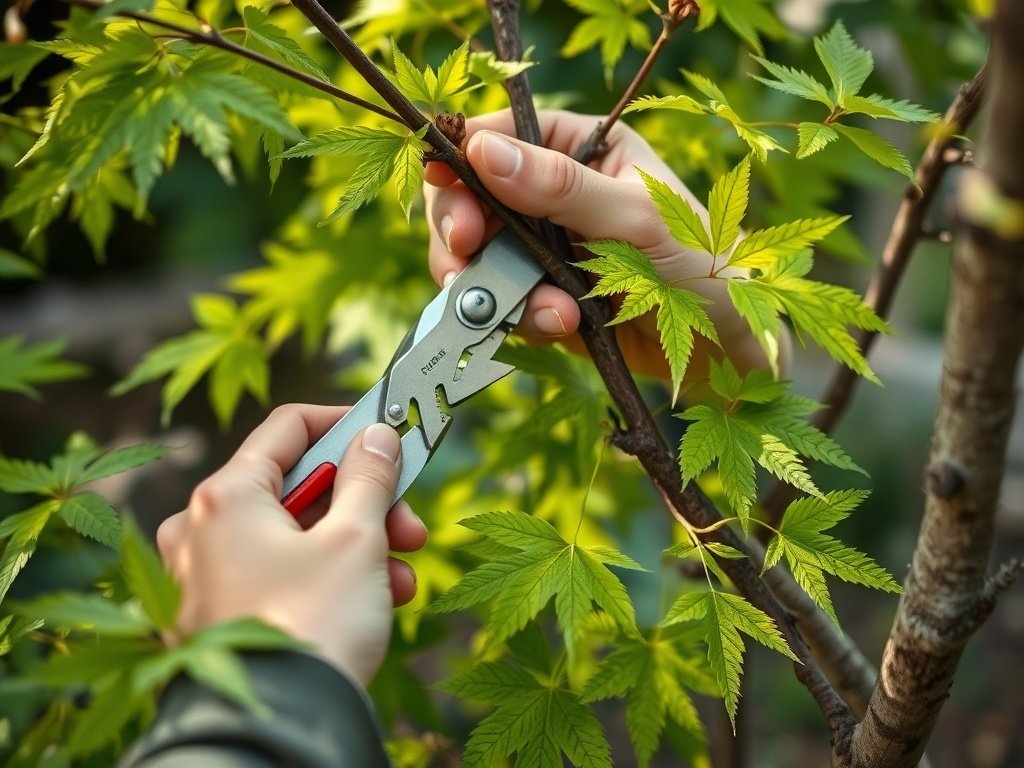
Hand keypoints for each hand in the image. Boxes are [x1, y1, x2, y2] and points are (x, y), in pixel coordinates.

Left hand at [155, 405, 426, 687]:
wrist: (276, 730)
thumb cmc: (312, 626)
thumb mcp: (357, 541)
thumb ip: (369, 478)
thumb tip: (377, 435)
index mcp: (226, 496)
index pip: (289, 428)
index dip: (346, 424)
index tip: (389, 436)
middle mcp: (200, 529)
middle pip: (297, 490)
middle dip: (364, 506)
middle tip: (411, 526)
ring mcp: (201, 577)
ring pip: (293, 538)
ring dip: (356, 549)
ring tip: (402, 579)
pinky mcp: (213, 618)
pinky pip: (277, 577)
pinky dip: (326, 580)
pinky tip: (375, 603)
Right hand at [424, 109, 786, 382]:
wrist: (726, 345)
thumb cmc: (703, 261)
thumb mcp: (635, 216)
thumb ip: (561, 187)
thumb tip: (485, 152)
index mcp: (582, 149)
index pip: (502, 136)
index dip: (463, 157)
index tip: (442, 181)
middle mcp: (556, 194)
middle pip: (472, 199)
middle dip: (464, 233)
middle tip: (464, 257)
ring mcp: (546, 248)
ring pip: (481, 258)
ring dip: (500, 289)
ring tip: (551, 313)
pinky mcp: (544, 296)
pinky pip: (506, 303)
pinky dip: (524, 319)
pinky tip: (562, 327)